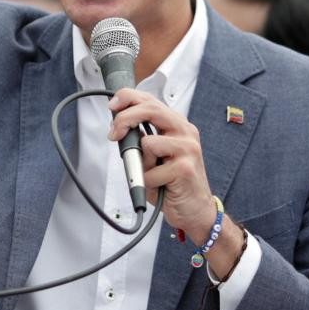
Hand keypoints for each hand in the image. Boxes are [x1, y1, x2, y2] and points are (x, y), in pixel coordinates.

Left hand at [108, 88, 216, 243]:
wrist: (196, 211)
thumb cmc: (172, 183)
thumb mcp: (155, 156)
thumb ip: (143, 139)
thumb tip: (119, 127)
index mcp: (177, 125)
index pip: (151, 100)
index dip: (128, 98)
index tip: (112, 106)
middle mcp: (185, 131)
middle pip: (150, 109)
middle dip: (124, 118)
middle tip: (113, 134)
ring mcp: (187, 148)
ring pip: (148, 143)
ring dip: (142, 164)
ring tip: (153, 175)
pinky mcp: (184, 168)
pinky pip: (150, 171)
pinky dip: (148, 182)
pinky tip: (161, 186)